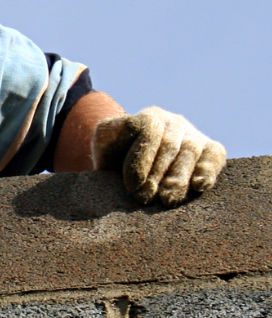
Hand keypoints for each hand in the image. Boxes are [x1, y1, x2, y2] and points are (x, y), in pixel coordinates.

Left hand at [91, 106, 225, 206]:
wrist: (130, 159)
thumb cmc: (113, 158)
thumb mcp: (103, 147)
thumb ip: (107, 143)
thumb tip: (120, 154)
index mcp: (143, 117)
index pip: (148, 131)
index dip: (141, 159)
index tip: (132, 186)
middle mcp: (170, 120)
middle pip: (170, 144)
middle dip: (157, 175)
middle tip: (146, 199)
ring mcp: (191, 132)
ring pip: (190, 151)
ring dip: (178, 178)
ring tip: (167, 201)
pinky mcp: (208, 147)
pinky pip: (214, 154)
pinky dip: (209, 169)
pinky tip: (199, 186)